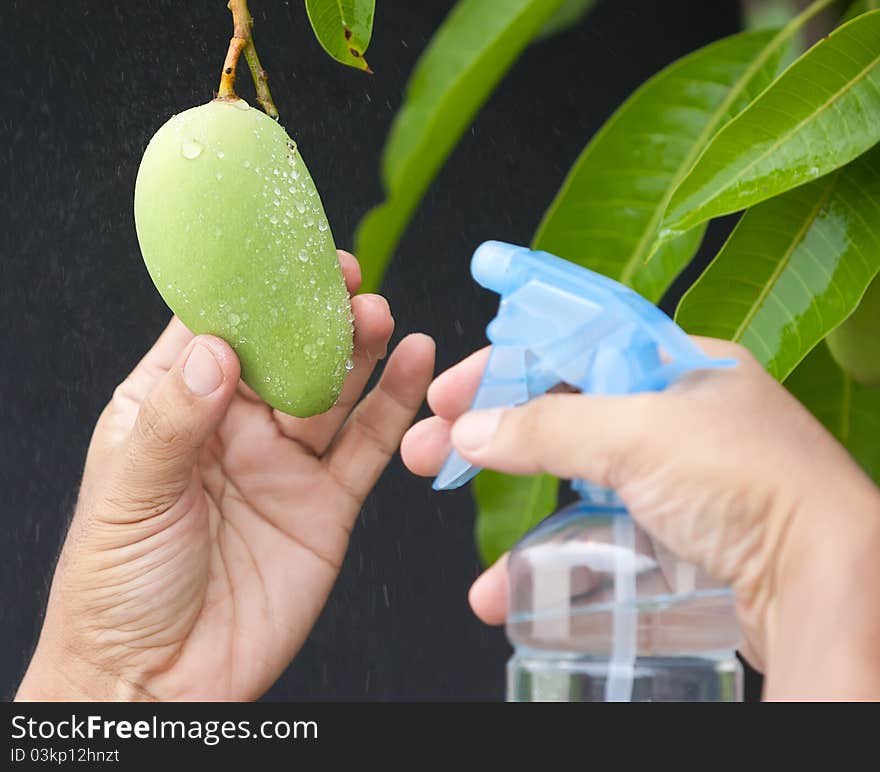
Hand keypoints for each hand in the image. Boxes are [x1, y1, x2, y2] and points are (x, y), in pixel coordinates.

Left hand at [17, 251, 434, 701]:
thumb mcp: (129, 496)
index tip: (283, 252)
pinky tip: (415, 364)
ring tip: (382, 315)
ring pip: (332, 390)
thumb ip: (176, 421)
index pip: (214, 328)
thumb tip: (214, 349)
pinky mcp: (328, 503)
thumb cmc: (116, 589)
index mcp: (173, 409)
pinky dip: (396, 405)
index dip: (250, 288)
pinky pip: (368, 446)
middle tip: (348, 280)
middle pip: (285, 351)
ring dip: (361, 349)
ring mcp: (285, 464)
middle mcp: (234, 428)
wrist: (162, 681)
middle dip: (317, 313)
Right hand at [402, 338, 879, 698]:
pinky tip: (507, 587)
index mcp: (678, 365)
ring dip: (510, 505)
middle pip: (563, 412)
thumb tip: (473, 428)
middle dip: (491, 432)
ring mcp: (676, 481)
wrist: (826, 586)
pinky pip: (596, 537)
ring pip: (572, 482)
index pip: (573, 342)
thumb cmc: (757, 489)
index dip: (506, 361)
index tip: (451, 387)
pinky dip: (549, 559)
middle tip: (432, 450)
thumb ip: (548, 427)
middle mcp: (678, 417)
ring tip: (455, 514)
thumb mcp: (640, 437)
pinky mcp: (675, 538)